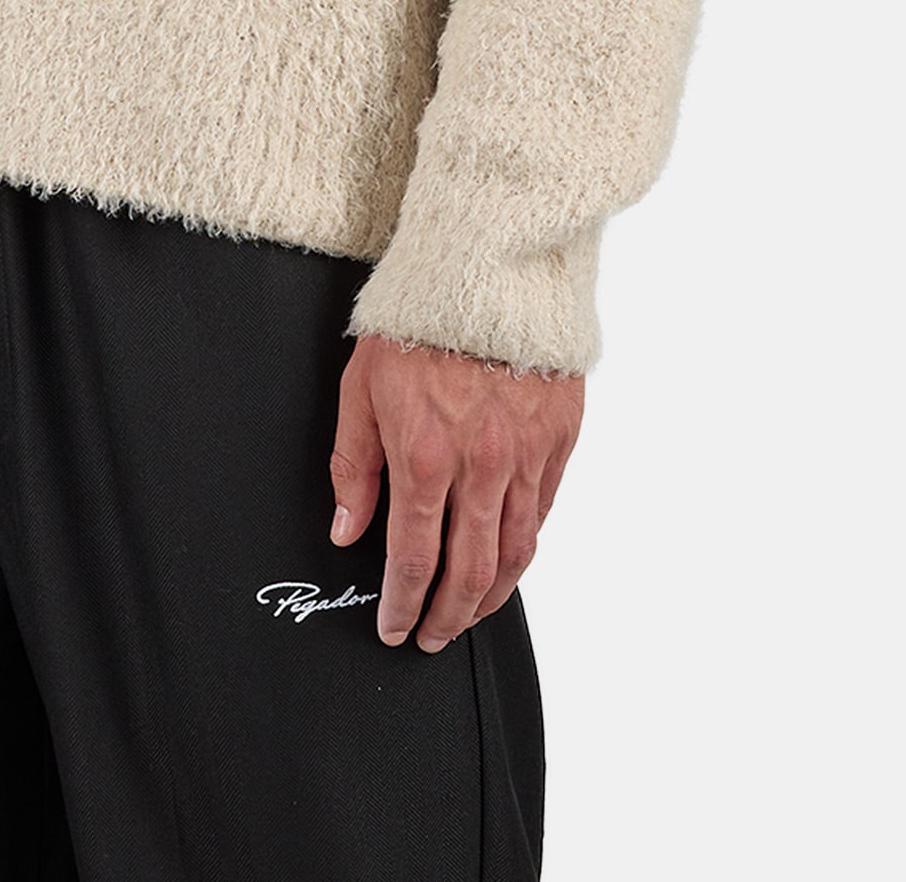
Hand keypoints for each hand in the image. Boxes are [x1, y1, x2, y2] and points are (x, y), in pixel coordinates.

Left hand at [330, 335, 583, 649]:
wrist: (483, 266)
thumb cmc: (415, 321)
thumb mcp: (360, 388)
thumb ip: (353, 466)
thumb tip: (346, 529)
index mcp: (424, 457)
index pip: (412, 560)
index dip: (401, 606)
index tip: (393, 628)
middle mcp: (482, 467)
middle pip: (469, 574)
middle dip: (447, 619)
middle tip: (431, 638)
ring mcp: (527, 455)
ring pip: (514, 553)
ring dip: (490, 597)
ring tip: (470, 615)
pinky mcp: (559, 438)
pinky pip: (543, 512)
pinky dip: (524, 547)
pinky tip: (507, 559)